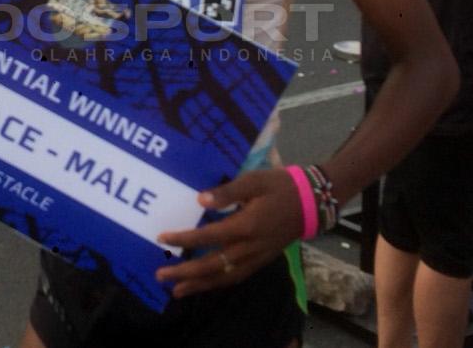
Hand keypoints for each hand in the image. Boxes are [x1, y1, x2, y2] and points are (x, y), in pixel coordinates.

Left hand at [154, 168, 301, 297]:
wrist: (311, 203)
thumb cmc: (280, 187)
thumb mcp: (254, 181)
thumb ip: (227, 191)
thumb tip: (200, 200)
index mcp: (246, 225)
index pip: (208, 236)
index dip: (184, 239)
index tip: (162, 238)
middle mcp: (249, 247)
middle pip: (212, 265)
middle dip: (185, 273)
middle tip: (160, 275)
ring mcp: (256, 258)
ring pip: (223, 277)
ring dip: (198, 285)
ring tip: (176, 291)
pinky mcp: (261, 261)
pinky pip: (235, 278)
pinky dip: (217, 284)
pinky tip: (203, 285)